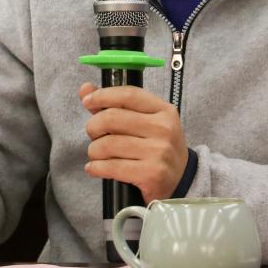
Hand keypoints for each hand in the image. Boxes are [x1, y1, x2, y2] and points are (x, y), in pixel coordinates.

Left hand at [80, 82, 187, 202]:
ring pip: (108, 144)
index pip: (128, 94)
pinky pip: (111, 166)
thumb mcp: (146, 122)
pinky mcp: (151, 174)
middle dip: (94, 126)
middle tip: (94, 135)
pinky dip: (96, 167)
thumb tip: (85, 88)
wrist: (182, 180)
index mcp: (164, 110)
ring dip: (94, 150)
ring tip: (96, 154)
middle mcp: (164, 128)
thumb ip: (115, 104)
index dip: (103, 95)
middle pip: (112, 118)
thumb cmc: (158, 147)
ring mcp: (159, 152)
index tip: (88, 101)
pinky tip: (94, 168)